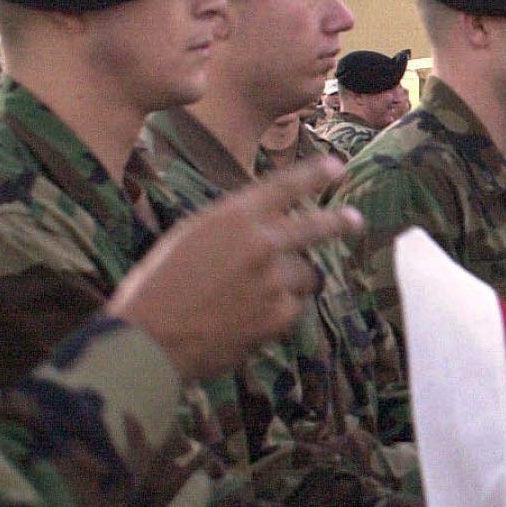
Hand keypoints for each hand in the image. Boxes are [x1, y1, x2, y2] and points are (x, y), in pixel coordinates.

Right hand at [108, 158, 360, 381]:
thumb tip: (264, 227)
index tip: (336, 167)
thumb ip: (232, 228)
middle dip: (338, 222)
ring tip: (251, 296)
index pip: (284, 186)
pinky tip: (245, 320)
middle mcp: (259, 243)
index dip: (313, 175)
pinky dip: (277, 312)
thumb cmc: (157, 287)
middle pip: (315, 227)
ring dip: (288, 282)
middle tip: (355, 219)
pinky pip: (292, 307)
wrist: (150, 339)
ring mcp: (273, 281)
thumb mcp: (189, 238)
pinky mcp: (278, 316)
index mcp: (232, 217)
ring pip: (303, 274)